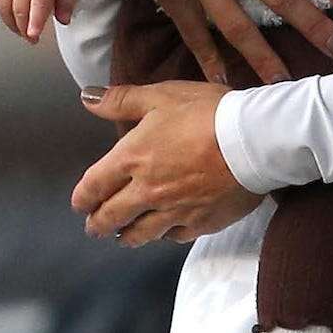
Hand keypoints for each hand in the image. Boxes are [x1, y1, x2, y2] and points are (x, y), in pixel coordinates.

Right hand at [0, 0, 79, 42]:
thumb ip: (68, 0)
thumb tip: (63, 20)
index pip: (39, 4)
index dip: (36, 21)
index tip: (33, 34)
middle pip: (21, 11)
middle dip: (26, 30)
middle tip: (32, 38)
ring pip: (4, 9)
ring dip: (11, 25)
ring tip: (20, 31)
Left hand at [70, 80, 262, 244]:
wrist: (253, 140)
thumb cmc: (206, 113)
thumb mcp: (160, 95)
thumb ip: (121, 100)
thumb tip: (86, 97)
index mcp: (131, 159)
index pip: (94, 186)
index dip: (82, 198)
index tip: (79, 203)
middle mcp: (147, 191)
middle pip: (112, 217)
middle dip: (98, 224)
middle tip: (94, 227)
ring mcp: (174, 211)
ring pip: (141, 234)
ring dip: (126, 236)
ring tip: (122, 236)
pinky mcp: (201, 223)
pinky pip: (174, 236)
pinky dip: (164, 236)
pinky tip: (164, 233)